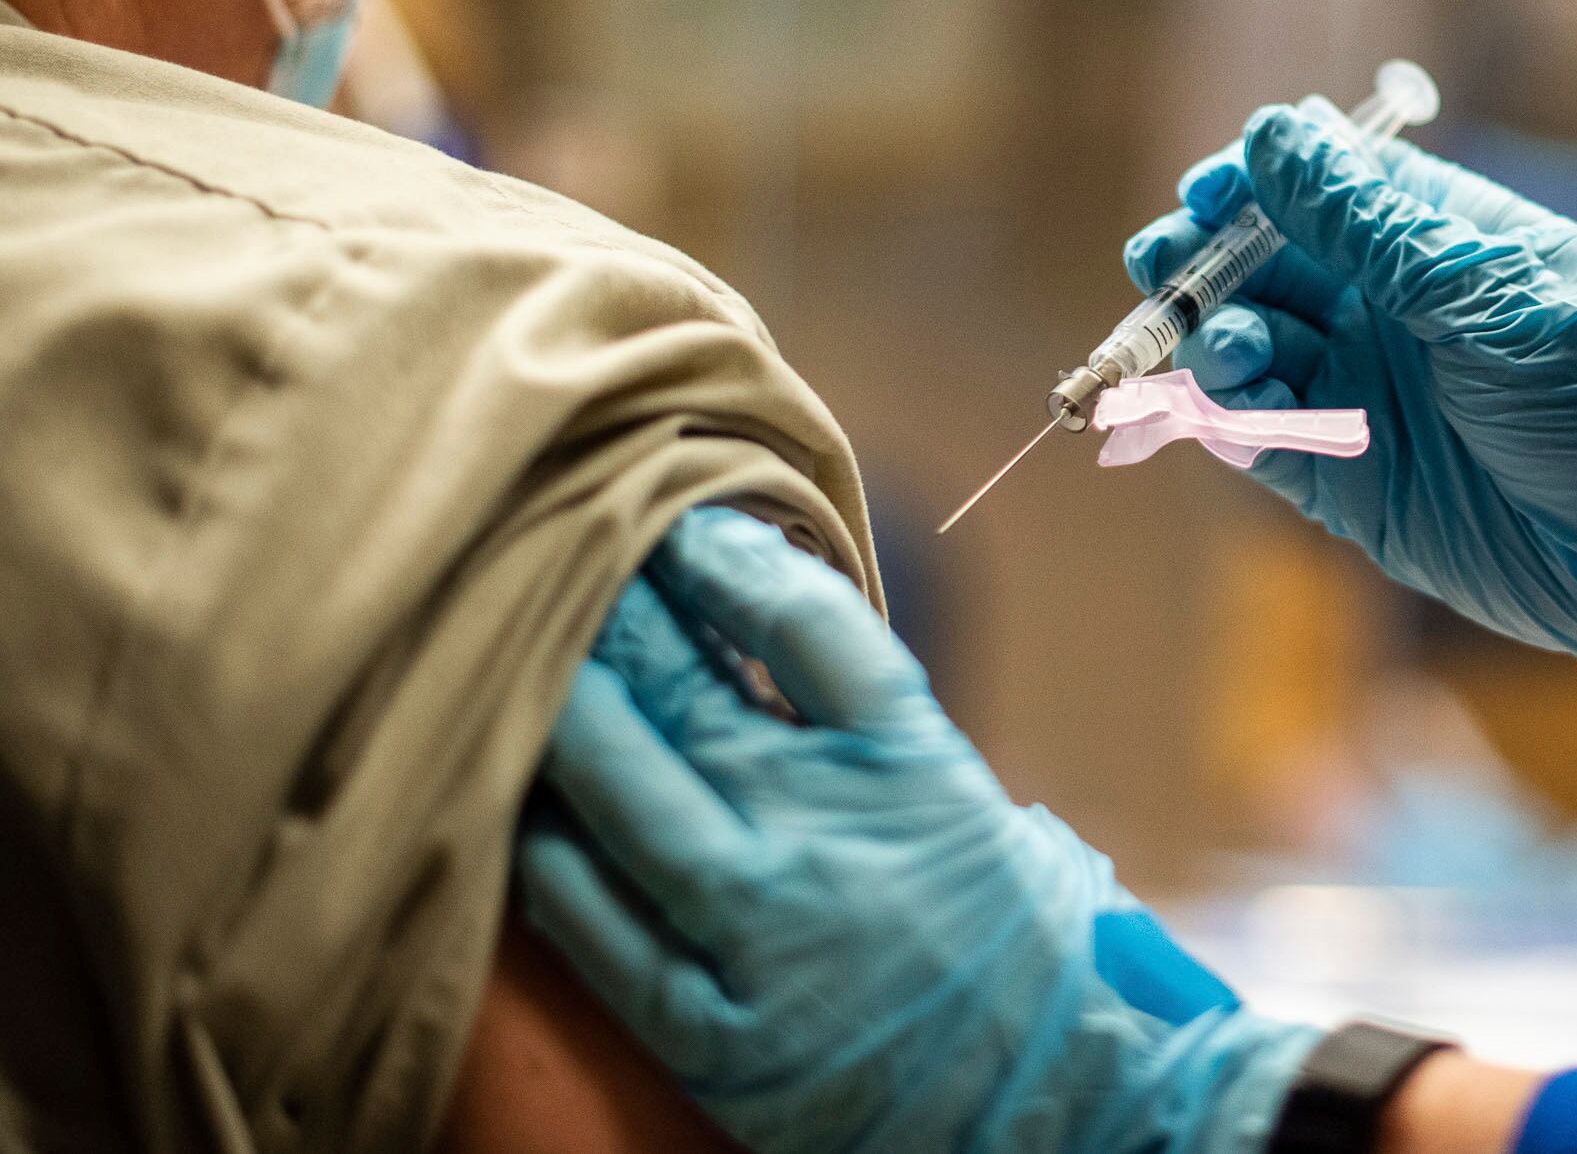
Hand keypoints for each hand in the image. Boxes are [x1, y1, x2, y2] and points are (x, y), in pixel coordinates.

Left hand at [517, 509, 1315, 1153]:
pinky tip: (519, 799)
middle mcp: (832, 836)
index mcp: (907, 760)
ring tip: (510, 649)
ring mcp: (762, 938)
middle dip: (609, 611)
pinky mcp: (714, 1034)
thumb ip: (842, 680)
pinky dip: (546, 851)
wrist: (1048, 1085)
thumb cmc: (993, 917)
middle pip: (687, 689)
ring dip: (562, 710)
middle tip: (552, 549)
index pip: (794, 617)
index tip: (666, 510)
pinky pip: (595, 925)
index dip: (714, 551)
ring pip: (622, 792)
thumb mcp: (943, 773)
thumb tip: (732, 571)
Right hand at [1127, 103, 1576, 717]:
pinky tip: (1226, 405)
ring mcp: (1372, 398)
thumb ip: (1373, 228)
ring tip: (1232, 348)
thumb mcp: (1491, 295)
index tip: (1211, 189)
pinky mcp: (1357, 487)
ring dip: (1217, 339)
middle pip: (1265, 266)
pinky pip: (1265, 439)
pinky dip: (1229, 418)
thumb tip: (1276, 135)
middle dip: (1207, 259)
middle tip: (1168, 262)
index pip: (1322, 188)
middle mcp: (1396, 314)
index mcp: (1441, 244)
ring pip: (1252, 352)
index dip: (1256, 183)